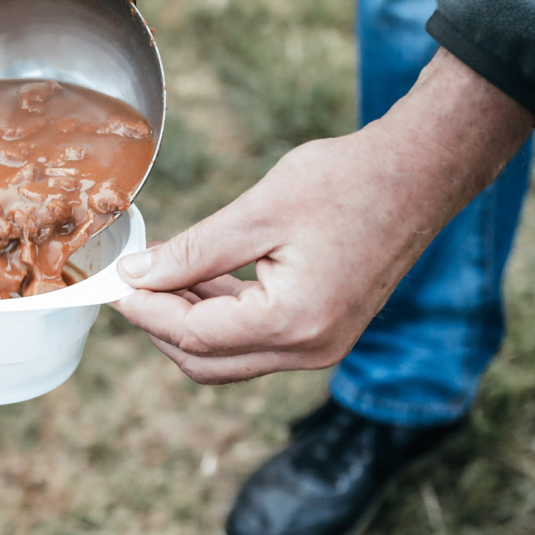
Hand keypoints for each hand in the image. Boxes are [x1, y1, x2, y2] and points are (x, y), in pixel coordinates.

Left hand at [112, 50, 534, 383]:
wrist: (422, 173)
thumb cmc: (348, 181)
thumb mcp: (258, 212)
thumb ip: (192, 252)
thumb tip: (135, 276)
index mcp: (294, 322)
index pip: (193, 335)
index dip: (144, 310)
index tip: (112, 284)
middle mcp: (310, 349)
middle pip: (204, 361)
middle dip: (159, 324)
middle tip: (128, 283)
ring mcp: (320, 348)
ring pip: (226, 357)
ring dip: (186, 321)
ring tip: (159, 271)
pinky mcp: (323, 334)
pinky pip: (253, 341)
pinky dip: (219, 316)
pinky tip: (196, 277)